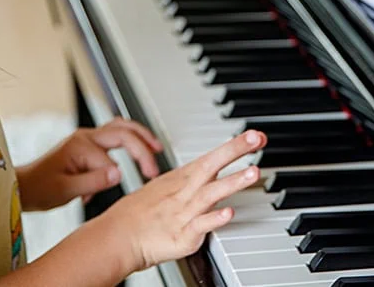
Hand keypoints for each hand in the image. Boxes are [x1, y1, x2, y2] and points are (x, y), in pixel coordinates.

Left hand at [17, 118, 163, 210]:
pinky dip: (129, 139)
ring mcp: (87, 139)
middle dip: (143, 144)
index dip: (122, 175)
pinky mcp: (88, 145)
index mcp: (80, 145)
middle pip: (123, 131)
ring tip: (155, 146)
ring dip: (139, 135)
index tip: (135, 186)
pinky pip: (114, 135)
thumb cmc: (40, 188)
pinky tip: (138, 148)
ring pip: (120, 127)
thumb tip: (119, 173)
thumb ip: (93, 181)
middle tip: (156, 160)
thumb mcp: (65, 190)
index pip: (112, 158)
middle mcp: (85, 137)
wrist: (24, 186)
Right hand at [100, 130, 266, 272]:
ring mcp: (184, 213)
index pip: (212, 157)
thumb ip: (190, 181)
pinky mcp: (182, 236)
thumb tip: (210, 173)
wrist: (117, 236)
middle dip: (235, 151)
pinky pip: (200, 226)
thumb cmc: (140, 213)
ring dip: (233, 182)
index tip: (254, 136)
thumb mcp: (165, 188)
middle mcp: (185, 192)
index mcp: (181, 179)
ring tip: (253, 172)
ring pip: (211, 193)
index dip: (233, 146)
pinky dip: (214, 219)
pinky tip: (229, 213)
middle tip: (256, 138)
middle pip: (212, 166)